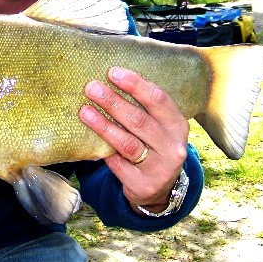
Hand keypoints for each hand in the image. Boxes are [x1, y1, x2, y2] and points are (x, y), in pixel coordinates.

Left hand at [80, 67, 188, 213]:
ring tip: (84, 111)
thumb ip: (144, 108)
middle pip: (139, 120)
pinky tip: (90, 141)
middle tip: (92, 88)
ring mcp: (159, 168)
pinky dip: (104, 150)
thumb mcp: (159, 127)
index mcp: (177, 125)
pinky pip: (118, 164)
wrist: (161, 188)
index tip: (113, 72)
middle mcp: (172, 147)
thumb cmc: (154, 146)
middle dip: (113, 102)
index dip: (135, 84)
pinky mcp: (143, 185)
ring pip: (127, 143)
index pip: (158, 100)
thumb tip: (110, 79)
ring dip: (103, 125)